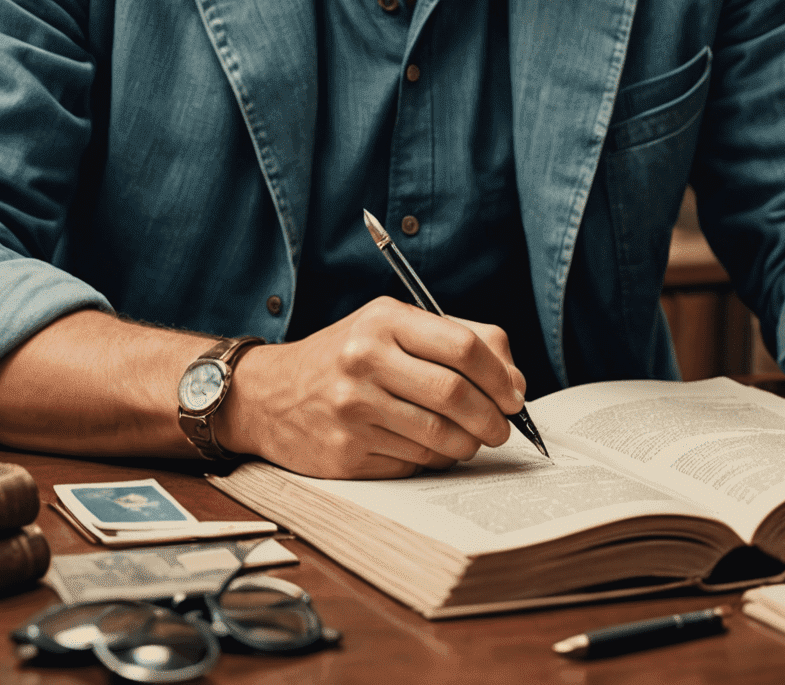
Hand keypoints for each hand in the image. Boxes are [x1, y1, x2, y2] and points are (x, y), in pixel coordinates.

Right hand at [215, 296, 526, 478]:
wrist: (269, 394)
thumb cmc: (346, 356)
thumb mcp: (390, 326)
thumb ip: (454, 340)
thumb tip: (513, 381)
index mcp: (384, 320)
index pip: (463, 346)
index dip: (500, 375)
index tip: (514, 395)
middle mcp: (365, 360)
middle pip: (456, 395)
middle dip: (492, 419)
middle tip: (502, 428)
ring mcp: (353, 409)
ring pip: (439, 438)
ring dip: (468, 445)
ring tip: (470, 440)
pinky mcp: (346, 452)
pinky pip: (412, 464)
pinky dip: (433, 460)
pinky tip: (428, 448)